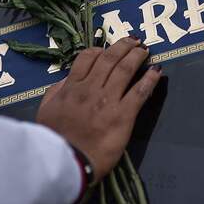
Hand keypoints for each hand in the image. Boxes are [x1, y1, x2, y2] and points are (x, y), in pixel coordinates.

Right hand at [37, 37, 161, 183]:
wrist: (67, 162)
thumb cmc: (55, 140)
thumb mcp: (46, 110)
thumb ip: (56, 91)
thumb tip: (67, 80)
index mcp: (72, 87)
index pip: (87, 58)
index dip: (99, 50)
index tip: (106, 49)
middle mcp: (91, 89)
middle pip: (110, 59)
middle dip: (123, 47)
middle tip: (133, 41)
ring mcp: (109, 101)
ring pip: (125, 70)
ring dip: (137, 56)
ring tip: (144, 50)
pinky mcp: (124, 115)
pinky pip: (139, 92)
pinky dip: (150, 79)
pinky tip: (157, 71)